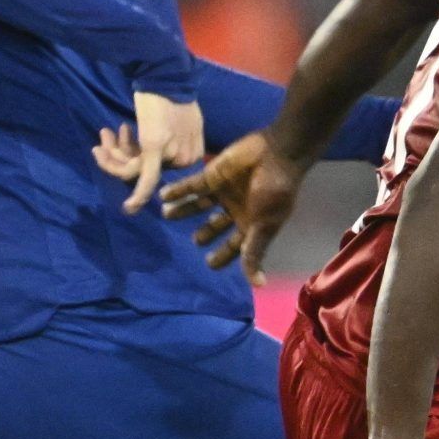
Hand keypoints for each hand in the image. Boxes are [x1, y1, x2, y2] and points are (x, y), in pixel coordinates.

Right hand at [105, 91, 203, 213]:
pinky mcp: (154, 148)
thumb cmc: (169, 92)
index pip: (160, 167)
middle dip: (120, 153)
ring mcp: (170, 154)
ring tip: (103, 134)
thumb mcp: (181, 120)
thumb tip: (158, 149)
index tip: (123, 133)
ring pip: (137, 170)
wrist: (164, 75)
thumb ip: (175, 139)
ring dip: (113, 157)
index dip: (134, 154)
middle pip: (146, 169)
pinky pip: (144, 177)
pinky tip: (129, 207)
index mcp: (194, 153)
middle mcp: (185, 158)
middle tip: (105, 134)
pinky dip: (137, 195)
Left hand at [159, 132, 310, 284]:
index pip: (234, 245)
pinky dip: (177, 191)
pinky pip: (191, 185)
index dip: (223, 255)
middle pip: (215, 225)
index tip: (210, 264)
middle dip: (205, 233)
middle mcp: (235, 209)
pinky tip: (162, 196)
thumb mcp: (264, 225)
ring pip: (199, 205)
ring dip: (184, 211)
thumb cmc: (274, 192)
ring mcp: (223, 191)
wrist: (276, 153)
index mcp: (250, 223)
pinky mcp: (213, 175)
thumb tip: (257, 285)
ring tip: (167, 215)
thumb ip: (254, 252)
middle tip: (195, 241)